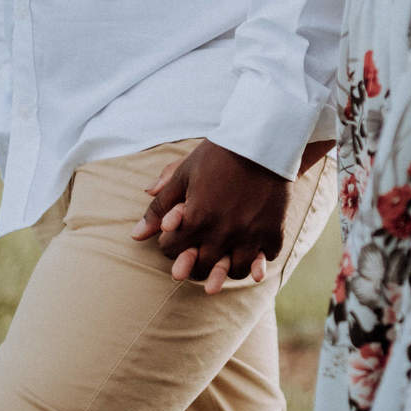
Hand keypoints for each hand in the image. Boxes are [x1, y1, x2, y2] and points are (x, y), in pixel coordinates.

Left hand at [131, 139, 332, 290]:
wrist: (261, 140)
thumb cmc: (217, 155)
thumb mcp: (183, 175)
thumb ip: (159, 208)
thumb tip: (136, 236)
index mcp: (197, 219)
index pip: (173, 250)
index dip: (170, 246)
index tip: (175, 241)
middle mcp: (223, 232)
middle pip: (204, 266)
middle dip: (195, 264)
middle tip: (197, 259)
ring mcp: (251, 233)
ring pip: (236, 270)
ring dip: (228, 269)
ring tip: (225, 263)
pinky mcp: (273, 229)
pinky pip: (267, 256)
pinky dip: (261, 258)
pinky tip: (254, 254)